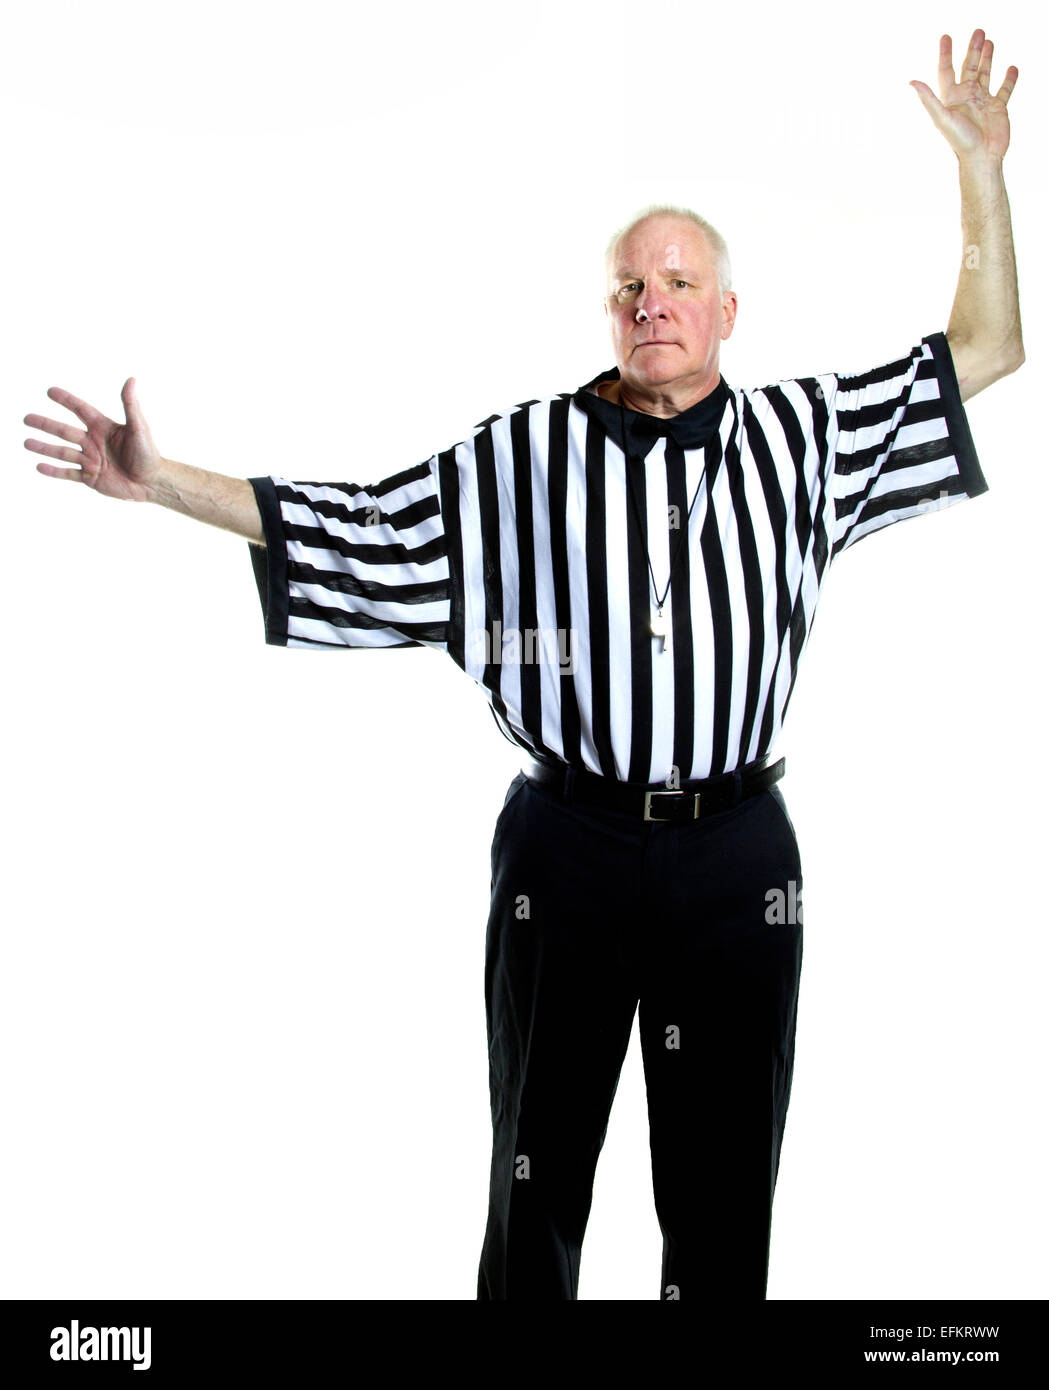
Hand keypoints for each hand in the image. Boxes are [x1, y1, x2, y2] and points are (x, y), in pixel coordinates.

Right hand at [24, 378, 164, 501]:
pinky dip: (54, 471)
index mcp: (103, 427)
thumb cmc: (149, 454)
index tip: (50, 391)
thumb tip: (131, 379)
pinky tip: (39, 466)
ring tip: (26, 443)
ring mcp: (91, 460)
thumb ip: (130, 404)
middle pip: (64, 431)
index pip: (80, 410)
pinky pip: (68, 473)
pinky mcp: (91, 477)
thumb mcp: (139, 427)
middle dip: (46, 424)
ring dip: (44, 447)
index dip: (66, 400)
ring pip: (62, 452)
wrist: (151, 483)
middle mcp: (94, 442)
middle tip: (26, 418)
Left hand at [910, 29, 1016, 162]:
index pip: (946, 70)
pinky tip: (1012, 68)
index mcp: (952, 97)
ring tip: (990, 42)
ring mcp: (983, 101)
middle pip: (969, 67)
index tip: (946, 37)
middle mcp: (967, 97)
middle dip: (973, 49)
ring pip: (985, 73)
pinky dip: (1009, 79)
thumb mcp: (942, 117)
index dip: (945, 53)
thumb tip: (912, 82)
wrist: (981, 158)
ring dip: (988, 58)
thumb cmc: (960, 141)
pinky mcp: (998, 108)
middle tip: (978, 31)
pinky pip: (1005, 89)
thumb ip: (928, 99)